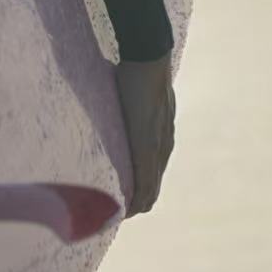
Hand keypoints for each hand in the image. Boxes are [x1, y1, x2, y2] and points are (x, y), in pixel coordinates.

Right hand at [115, 52, 175, 216]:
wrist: (149, 56)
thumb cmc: (137, 67)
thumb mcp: (135, 92)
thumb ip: (126, 102)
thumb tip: (107, 91)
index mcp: (161, 134)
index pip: (152, 172)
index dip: (138, 188)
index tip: (120, 196)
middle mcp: (164, 145)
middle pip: (153, 187)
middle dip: (136, 202)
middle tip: (114, 212)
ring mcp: (158, 148)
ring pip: (150, 190)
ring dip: (135, 204)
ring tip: (117, 215)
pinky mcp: (148, 147)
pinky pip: (144, 183)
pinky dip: (136, 199)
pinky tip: (126, 210)